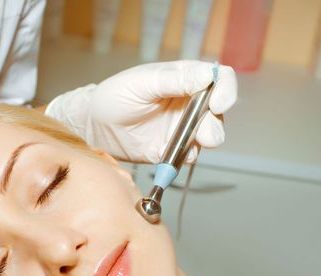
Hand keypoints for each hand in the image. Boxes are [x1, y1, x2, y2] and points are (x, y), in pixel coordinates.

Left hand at [45, 60, 236, 162]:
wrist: (94, 126)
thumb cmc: (114, 96)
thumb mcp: (142, 82)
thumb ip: (173, 80)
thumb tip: (206, 75)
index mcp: (185, 80)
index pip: (219, 79)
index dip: (225, 89)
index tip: (218, 103)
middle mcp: (189, 104)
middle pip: (218, 111)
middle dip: (216, 123)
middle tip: (206, 133)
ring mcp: (182, 128)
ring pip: (209, 134)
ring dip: (208, 140)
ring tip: (197, 143)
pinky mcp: (172, 149)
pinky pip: (189, 155)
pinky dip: (188, 156)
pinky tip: (178, 156)